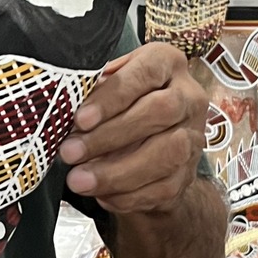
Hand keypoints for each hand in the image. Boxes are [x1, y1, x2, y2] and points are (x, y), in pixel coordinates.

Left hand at [58, 42, 208, 218]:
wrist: (148, 137)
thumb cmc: (119, 102)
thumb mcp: (105, 84)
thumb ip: (92, 92)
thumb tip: (64, 112)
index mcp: (166, 63)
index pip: (146, 73)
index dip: (112, 97)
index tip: (81, 119)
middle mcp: (188, 96)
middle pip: (161, 111)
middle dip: (111, 135)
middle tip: (71, 152)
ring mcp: (193, 136)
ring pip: (167, 154)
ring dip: (119, 172)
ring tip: (80, 179)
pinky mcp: (189, 172)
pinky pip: (165, 187)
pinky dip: (129, 195)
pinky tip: (101, 194)